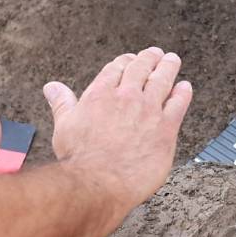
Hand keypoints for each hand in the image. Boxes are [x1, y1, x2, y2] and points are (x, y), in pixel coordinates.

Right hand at [42, 47, 192, 209]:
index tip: (130, 60)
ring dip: (168, 67)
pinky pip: (178, 104)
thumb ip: (62, 103)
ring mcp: (148, 111)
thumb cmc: (79, 159)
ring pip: (162, 80)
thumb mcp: (64, 126)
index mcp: (101, 94)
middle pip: (141, 68)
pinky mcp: (166, 128)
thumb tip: (51, 87)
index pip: (116, 68)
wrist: (99, 182)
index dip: (125, 62)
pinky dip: (182, 93)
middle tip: (155, 54)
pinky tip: (185, 87)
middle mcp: (126, 97)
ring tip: (171, 60)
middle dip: (149, 58)